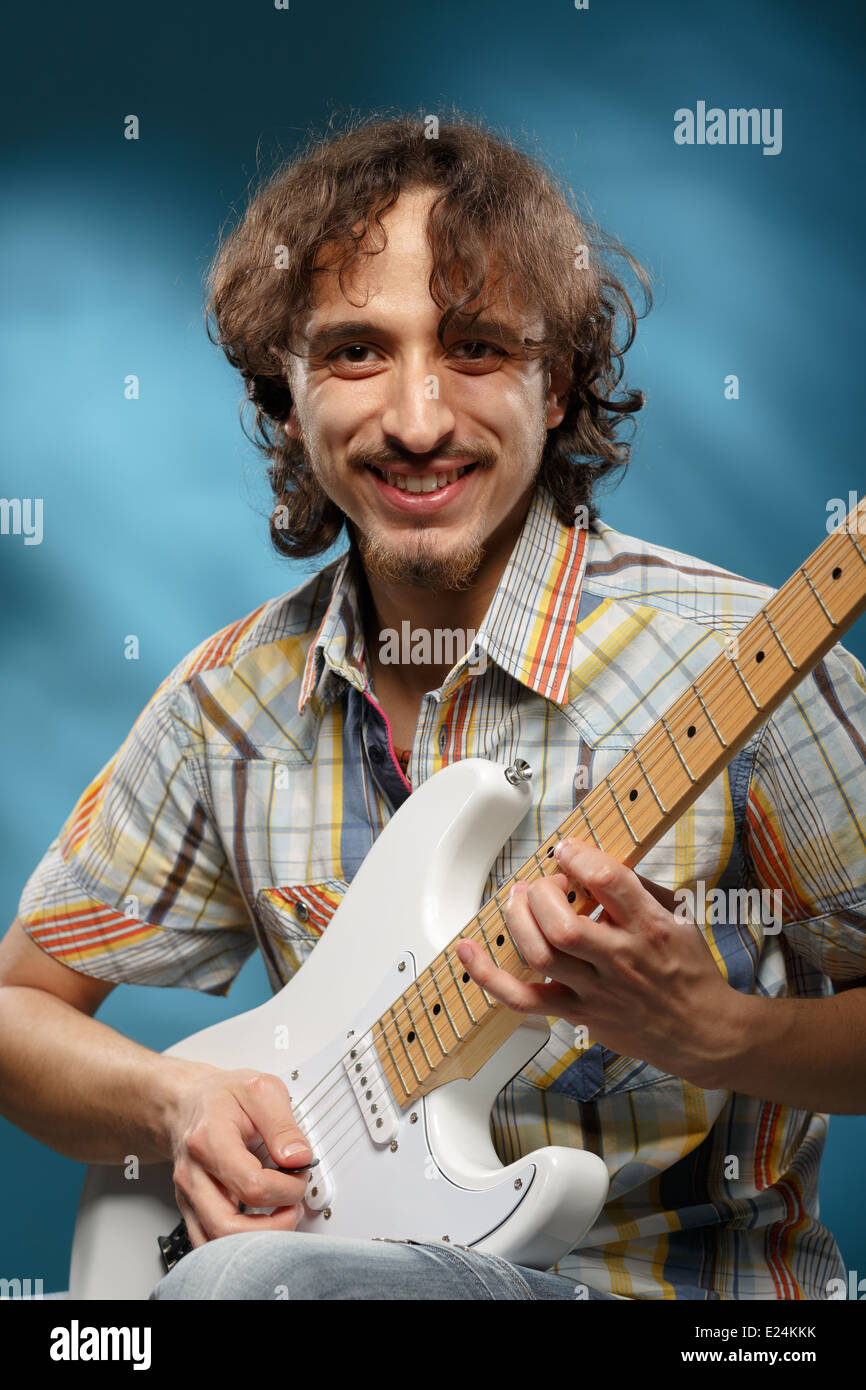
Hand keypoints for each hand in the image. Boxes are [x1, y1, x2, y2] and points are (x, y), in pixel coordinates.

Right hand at [164, 1065, 312, 1246]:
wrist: (186, 1102)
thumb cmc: (221, 1097)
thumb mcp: (260, 1090)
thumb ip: (283, 1125)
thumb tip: (299, 1157)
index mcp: (210, 1140)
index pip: (252, 1185)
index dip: (287, 1189)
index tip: (300, 1176)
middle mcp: (193, 1174)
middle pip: (229, 1227)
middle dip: (274, 1226)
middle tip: (293, 1206)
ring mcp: (188, 1195)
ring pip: (215, 1243)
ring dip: (256, 1241)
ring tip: (280, 1216)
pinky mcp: (190, 1209)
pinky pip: (208, 1244)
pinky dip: (237, 1244)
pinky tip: (258, 1225)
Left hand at [455, 837, 742, 1087]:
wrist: (702, 1033)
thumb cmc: (689, 972)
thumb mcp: (677, 917)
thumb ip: (636, 889)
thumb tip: (592, 860)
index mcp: (651, 927)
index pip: (610, 882)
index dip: (579, 858)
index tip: (566, 850)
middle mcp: (622, 960)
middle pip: (563, 925)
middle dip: (542, 894)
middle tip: (544, 884)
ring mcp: (597, 990)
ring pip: (542, 956)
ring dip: (519, 921)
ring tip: (518, 902)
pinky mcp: (578, 1013)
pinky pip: (524, 999)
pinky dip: (489, 976)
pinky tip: (468, 952)